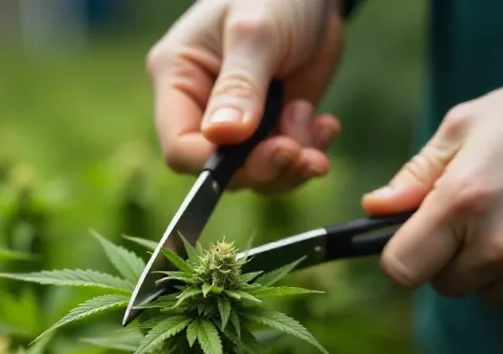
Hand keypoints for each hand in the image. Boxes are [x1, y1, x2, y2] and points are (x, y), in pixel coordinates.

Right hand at [147, 0, 344, 193]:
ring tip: (318, 126)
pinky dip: (308, 152)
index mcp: (177, 80)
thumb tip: (223, 136)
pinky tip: (325, 124)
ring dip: (292, 163)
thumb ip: (240, 85)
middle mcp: (201, 108)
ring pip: (255, 173)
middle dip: (263, 166)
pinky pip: (284, 161)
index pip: (179, 146)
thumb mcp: (256, 32)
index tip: (262, 155)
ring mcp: (238, 122)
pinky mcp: (271, 127)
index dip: (214, 165)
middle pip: (219, 168)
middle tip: (299, 152)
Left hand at [362, 82, 502, 309]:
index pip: (402, 268)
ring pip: (485, 294)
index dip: (402, 255)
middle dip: (450, 257)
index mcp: (463, 202)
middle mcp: (498, 246)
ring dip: (491, 268)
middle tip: (479, 218)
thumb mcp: (467, 126)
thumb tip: (374, 208)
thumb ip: (415, 174)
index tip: (416, 238)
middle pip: (443, 284)